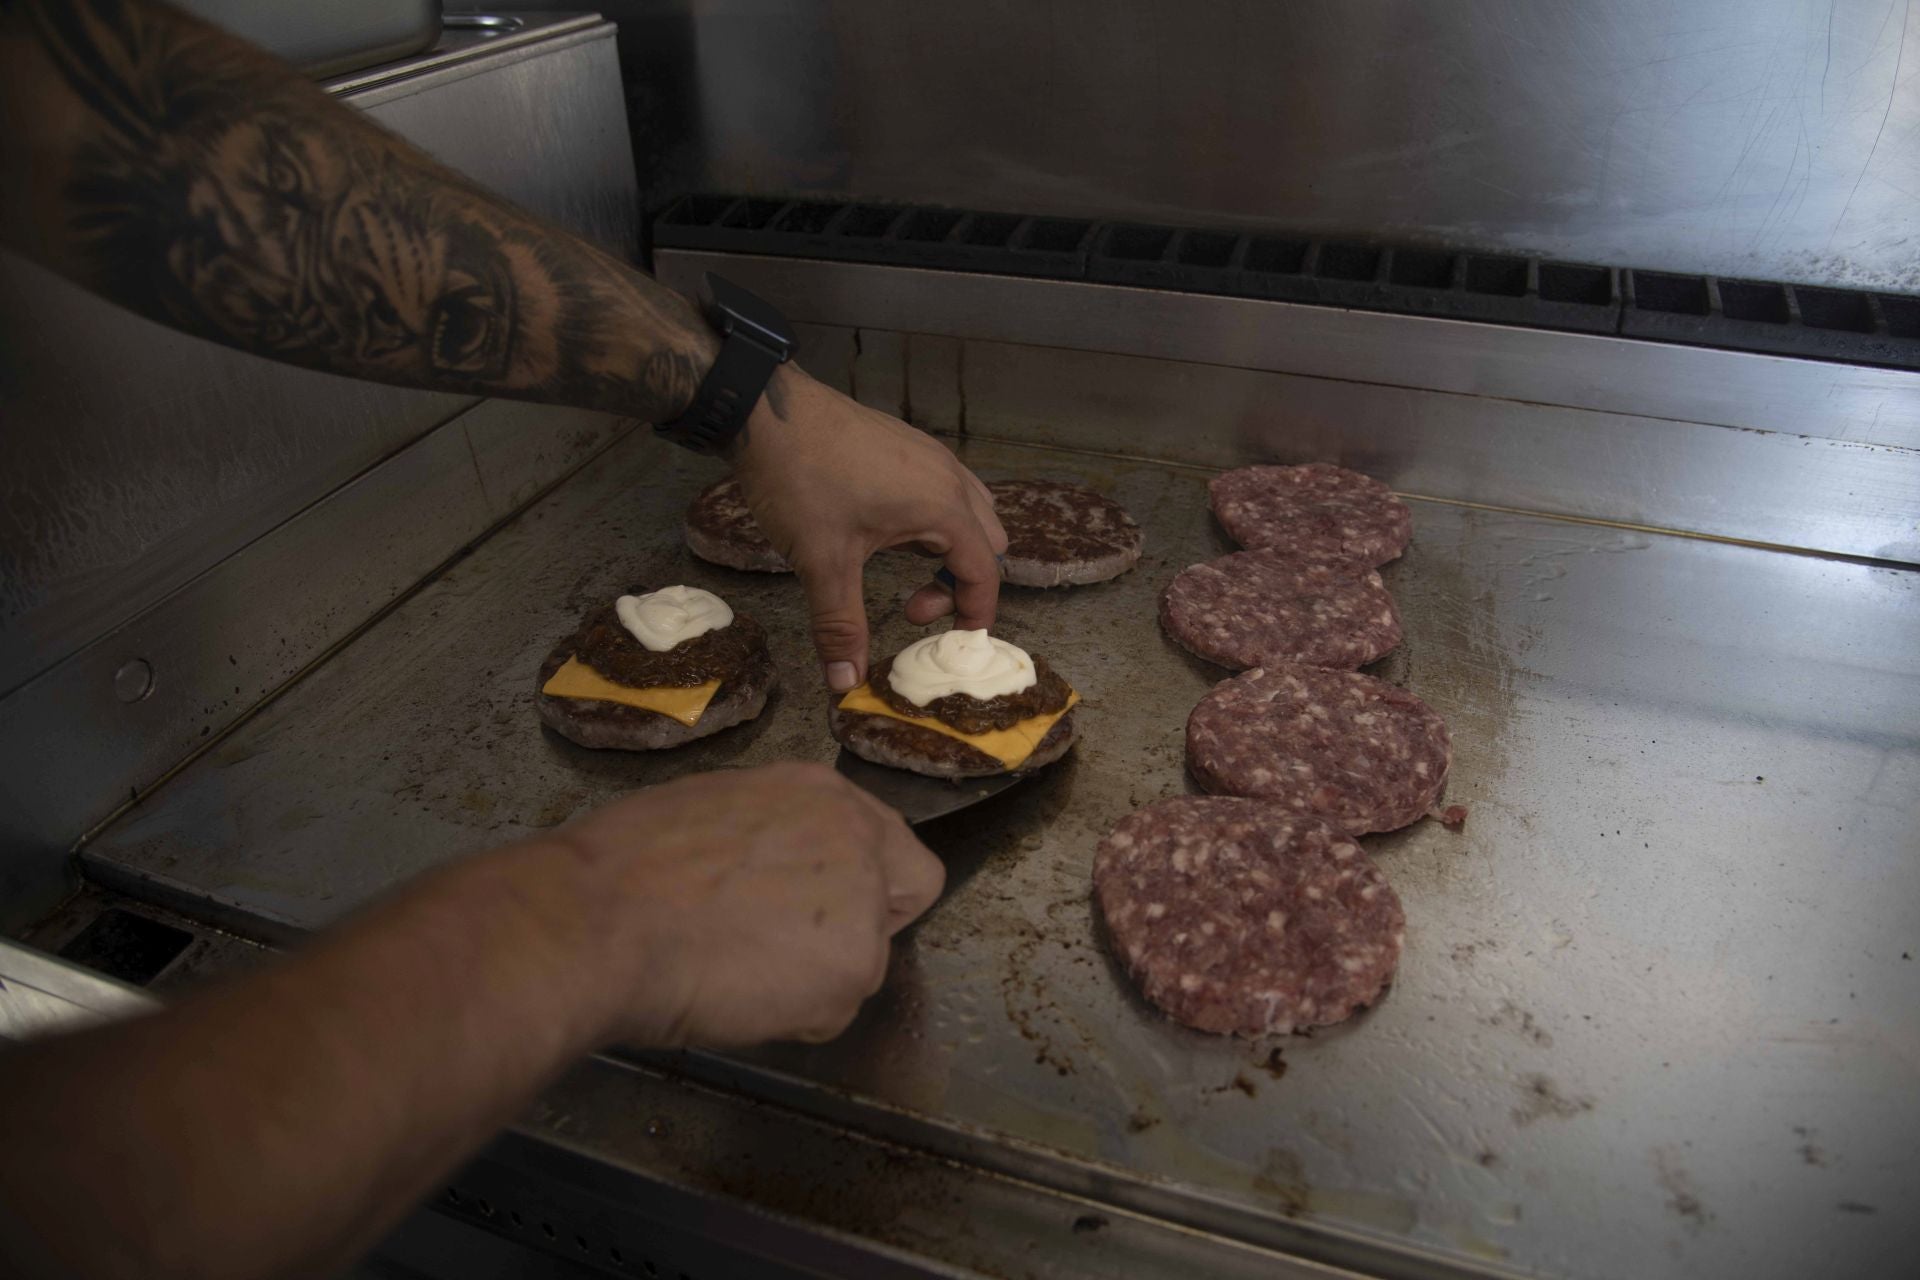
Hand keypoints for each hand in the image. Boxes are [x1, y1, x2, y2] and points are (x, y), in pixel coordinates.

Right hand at [549, 762, 944, 1048]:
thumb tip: (774, 869)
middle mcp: (858, 838)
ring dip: (815, 979)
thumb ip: (772, 836)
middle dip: (859, 928)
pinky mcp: (853, 969)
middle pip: (901, 893)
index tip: (817, 904)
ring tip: (737, 974)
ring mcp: (862, 904)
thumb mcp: (715, 814)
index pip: (889, 841)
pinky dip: (792, 1018)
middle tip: (790, 951)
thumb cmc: (625, 866)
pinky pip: (832, 1011)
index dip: (860, 880)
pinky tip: (735, 996)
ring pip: (864, 962)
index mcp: (821, 793)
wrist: (601, 918)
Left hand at [729, 366, 1006, 690]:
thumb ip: (841, 626)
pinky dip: (932, 521)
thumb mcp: (821, 562)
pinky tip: (884, 531)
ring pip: (969, 510)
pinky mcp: (904, 443)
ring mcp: (928, 454)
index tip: (949, 643)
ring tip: (902, 569)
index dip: (975, 615)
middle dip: (961, 583)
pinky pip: (943, 487)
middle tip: (911, 605)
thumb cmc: (800, 480)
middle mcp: (948, 477)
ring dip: (949, 549)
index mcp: (942, 507)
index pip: (985, 572)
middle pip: (987, 540)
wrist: (765, 410)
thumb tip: (846, 684)